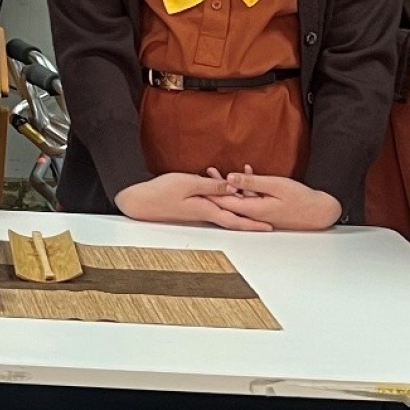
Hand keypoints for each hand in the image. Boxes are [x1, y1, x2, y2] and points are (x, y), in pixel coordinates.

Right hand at [115, 172, 273, 231]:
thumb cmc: (160, 193)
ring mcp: (198, 211)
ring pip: (225, 211)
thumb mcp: (188, 184)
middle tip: (269, 224)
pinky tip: (227, 194)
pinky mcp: (192, 207)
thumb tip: (233, 187)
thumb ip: (211, 186)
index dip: (254, 223)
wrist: (140, 202)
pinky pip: (215, 205)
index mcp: (207, 209)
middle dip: (252, 221)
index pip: (236, 218)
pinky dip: (225, 201)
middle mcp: (205, 213)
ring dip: (239, 210)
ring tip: (254, 206)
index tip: (269, 226)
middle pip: (234, 218)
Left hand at [209, 170, 342, 230]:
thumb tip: (230, 177)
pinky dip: (245, 186)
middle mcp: (254, 214)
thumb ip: (252, 182)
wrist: (321, 211)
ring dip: (228, 185)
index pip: (224, 201)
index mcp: (253, 209)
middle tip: (200, 176)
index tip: (196, 183)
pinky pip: (251, 198)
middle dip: (214, 188)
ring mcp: (261, 213)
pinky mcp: (267, 210)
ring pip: (239, 198)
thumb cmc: (302, 199)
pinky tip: (244, 172)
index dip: (210, 191)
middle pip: (228, 200)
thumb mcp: (275, 185)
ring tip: (214, 172)